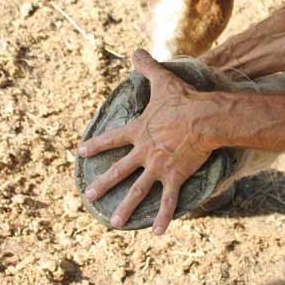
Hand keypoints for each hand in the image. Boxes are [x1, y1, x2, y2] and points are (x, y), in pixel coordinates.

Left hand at [78, 49, 217, 234]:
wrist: (204, 118)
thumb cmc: (183, 100)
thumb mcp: (162, 81)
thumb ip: (146, 66)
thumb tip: (134, 50)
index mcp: (138, 131)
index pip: (112, 138)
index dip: (96, 145)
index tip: (80, 152)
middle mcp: (143, 152)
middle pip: (119, 170)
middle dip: (102, 183)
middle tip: (89, 195)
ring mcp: (157, 167)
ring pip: (137, 190)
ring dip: (125, 207)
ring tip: (112, 223)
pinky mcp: (174, 177)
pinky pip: (168, 201)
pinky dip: (163, 217)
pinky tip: (156, 233)